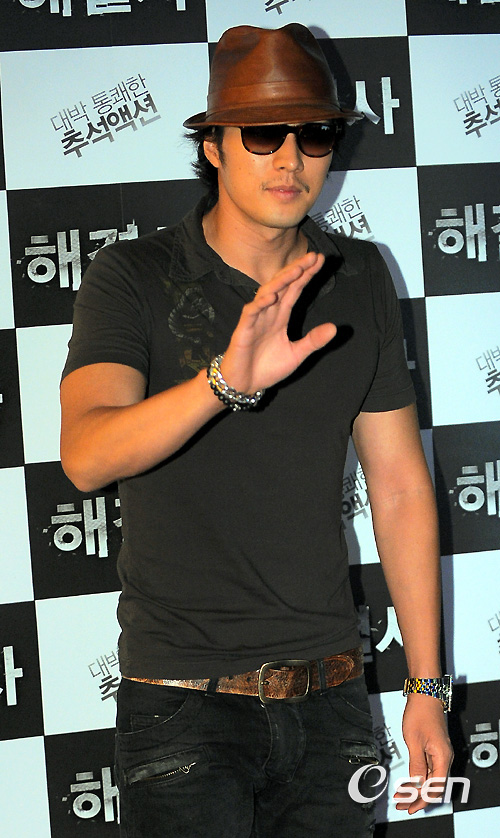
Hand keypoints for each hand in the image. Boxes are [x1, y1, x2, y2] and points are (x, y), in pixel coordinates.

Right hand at [220, 251, 336, 393]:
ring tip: (296, 269)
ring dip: (281, 281)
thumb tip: (334, 328)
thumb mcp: (296, 355)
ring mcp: (255, 320)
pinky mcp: (243, 330)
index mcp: (281, 317)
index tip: (320, 260)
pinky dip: (260, 304)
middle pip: (283, 285)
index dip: (306, 275)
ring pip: (267, 293)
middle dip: (297, 270)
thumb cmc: (267, 368)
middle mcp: (269, 313)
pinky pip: (251, 313)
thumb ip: (313, 341)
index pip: (295, 290)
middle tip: (313, 256)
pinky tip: (272, 297)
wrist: (245, 384)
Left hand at [395, 693, 453, 814]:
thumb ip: (416, 764)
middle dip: (418, 798)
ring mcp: (440, 754)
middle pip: (434, 786)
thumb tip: (416, 783)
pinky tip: (408, 783)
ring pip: (430, 779)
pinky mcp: (434, 750)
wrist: (425, 695)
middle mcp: (444, 758)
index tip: (410, 807)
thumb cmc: (420, 713)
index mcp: (442, 757)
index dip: (422, 800)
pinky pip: (428, 770)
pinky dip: (418, 778)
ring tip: (402, 795)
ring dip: (417, 789)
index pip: (435, 788)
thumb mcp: (414, 740)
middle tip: (401, 804)